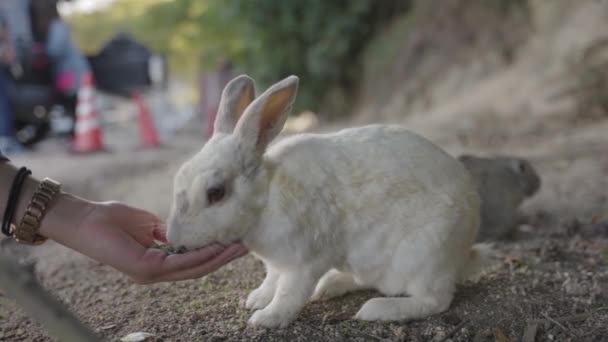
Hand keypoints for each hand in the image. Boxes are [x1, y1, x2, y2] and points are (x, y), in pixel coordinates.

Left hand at [42, 197, 247, 283]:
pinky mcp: (146, 268)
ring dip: (218, 258)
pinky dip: (201, 255)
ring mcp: (151, 273)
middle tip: (246, 247)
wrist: (85, 220)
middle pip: (198, 269)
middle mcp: (156, 273)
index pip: (192, 262)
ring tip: (239, 247)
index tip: (235, 241)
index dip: (215, 254)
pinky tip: (217, 246)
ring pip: (193, 269)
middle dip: (223, 258)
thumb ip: (167, 231)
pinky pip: (180, 263)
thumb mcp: (148, 224)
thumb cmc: (110, 219)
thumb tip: (187, 230)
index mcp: (157, 262)